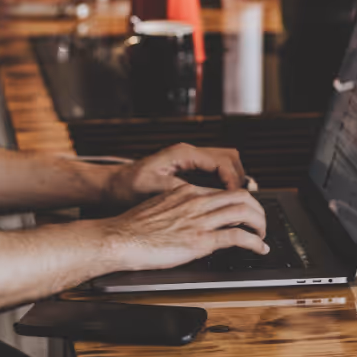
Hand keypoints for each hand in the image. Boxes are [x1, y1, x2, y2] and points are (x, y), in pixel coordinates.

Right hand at [100, 184, 268, 271]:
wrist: (118, 238)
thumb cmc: (132, 228)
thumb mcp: (159, 207)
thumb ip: (178, 207)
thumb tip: (189, 217)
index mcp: (186, 192)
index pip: (223, 191)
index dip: (241, 201)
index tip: (246, 211)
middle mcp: (196, 202)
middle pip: (241, 196)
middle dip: (258, 209)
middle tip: (260, 223)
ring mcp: (200, 220)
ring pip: (245, 212)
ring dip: (260, 225)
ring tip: (263, 235)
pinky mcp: (201, 241)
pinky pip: (238, 237)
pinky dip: (255, 243)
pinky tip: (260, 249)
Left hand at [107, 143, 245, 205]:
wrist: (112, 186)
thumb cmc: (127, 187)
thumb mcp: (155, 190)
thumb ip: (183, 191)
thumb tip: (208, 198)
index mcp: (183, 154)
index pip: (222, 162)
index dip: (234, 182)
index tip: (239, 200)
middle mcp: (189, 153)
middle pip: (230, 158)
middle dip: (240, 179)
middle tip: (244, 202)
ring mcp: (189, 160)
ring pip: (225, 164)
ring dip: (233, 181)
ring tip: (237, 203)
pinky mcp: (187, 169)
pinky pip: (214, 173)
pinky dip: (223, 185)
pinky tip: (222, 202)